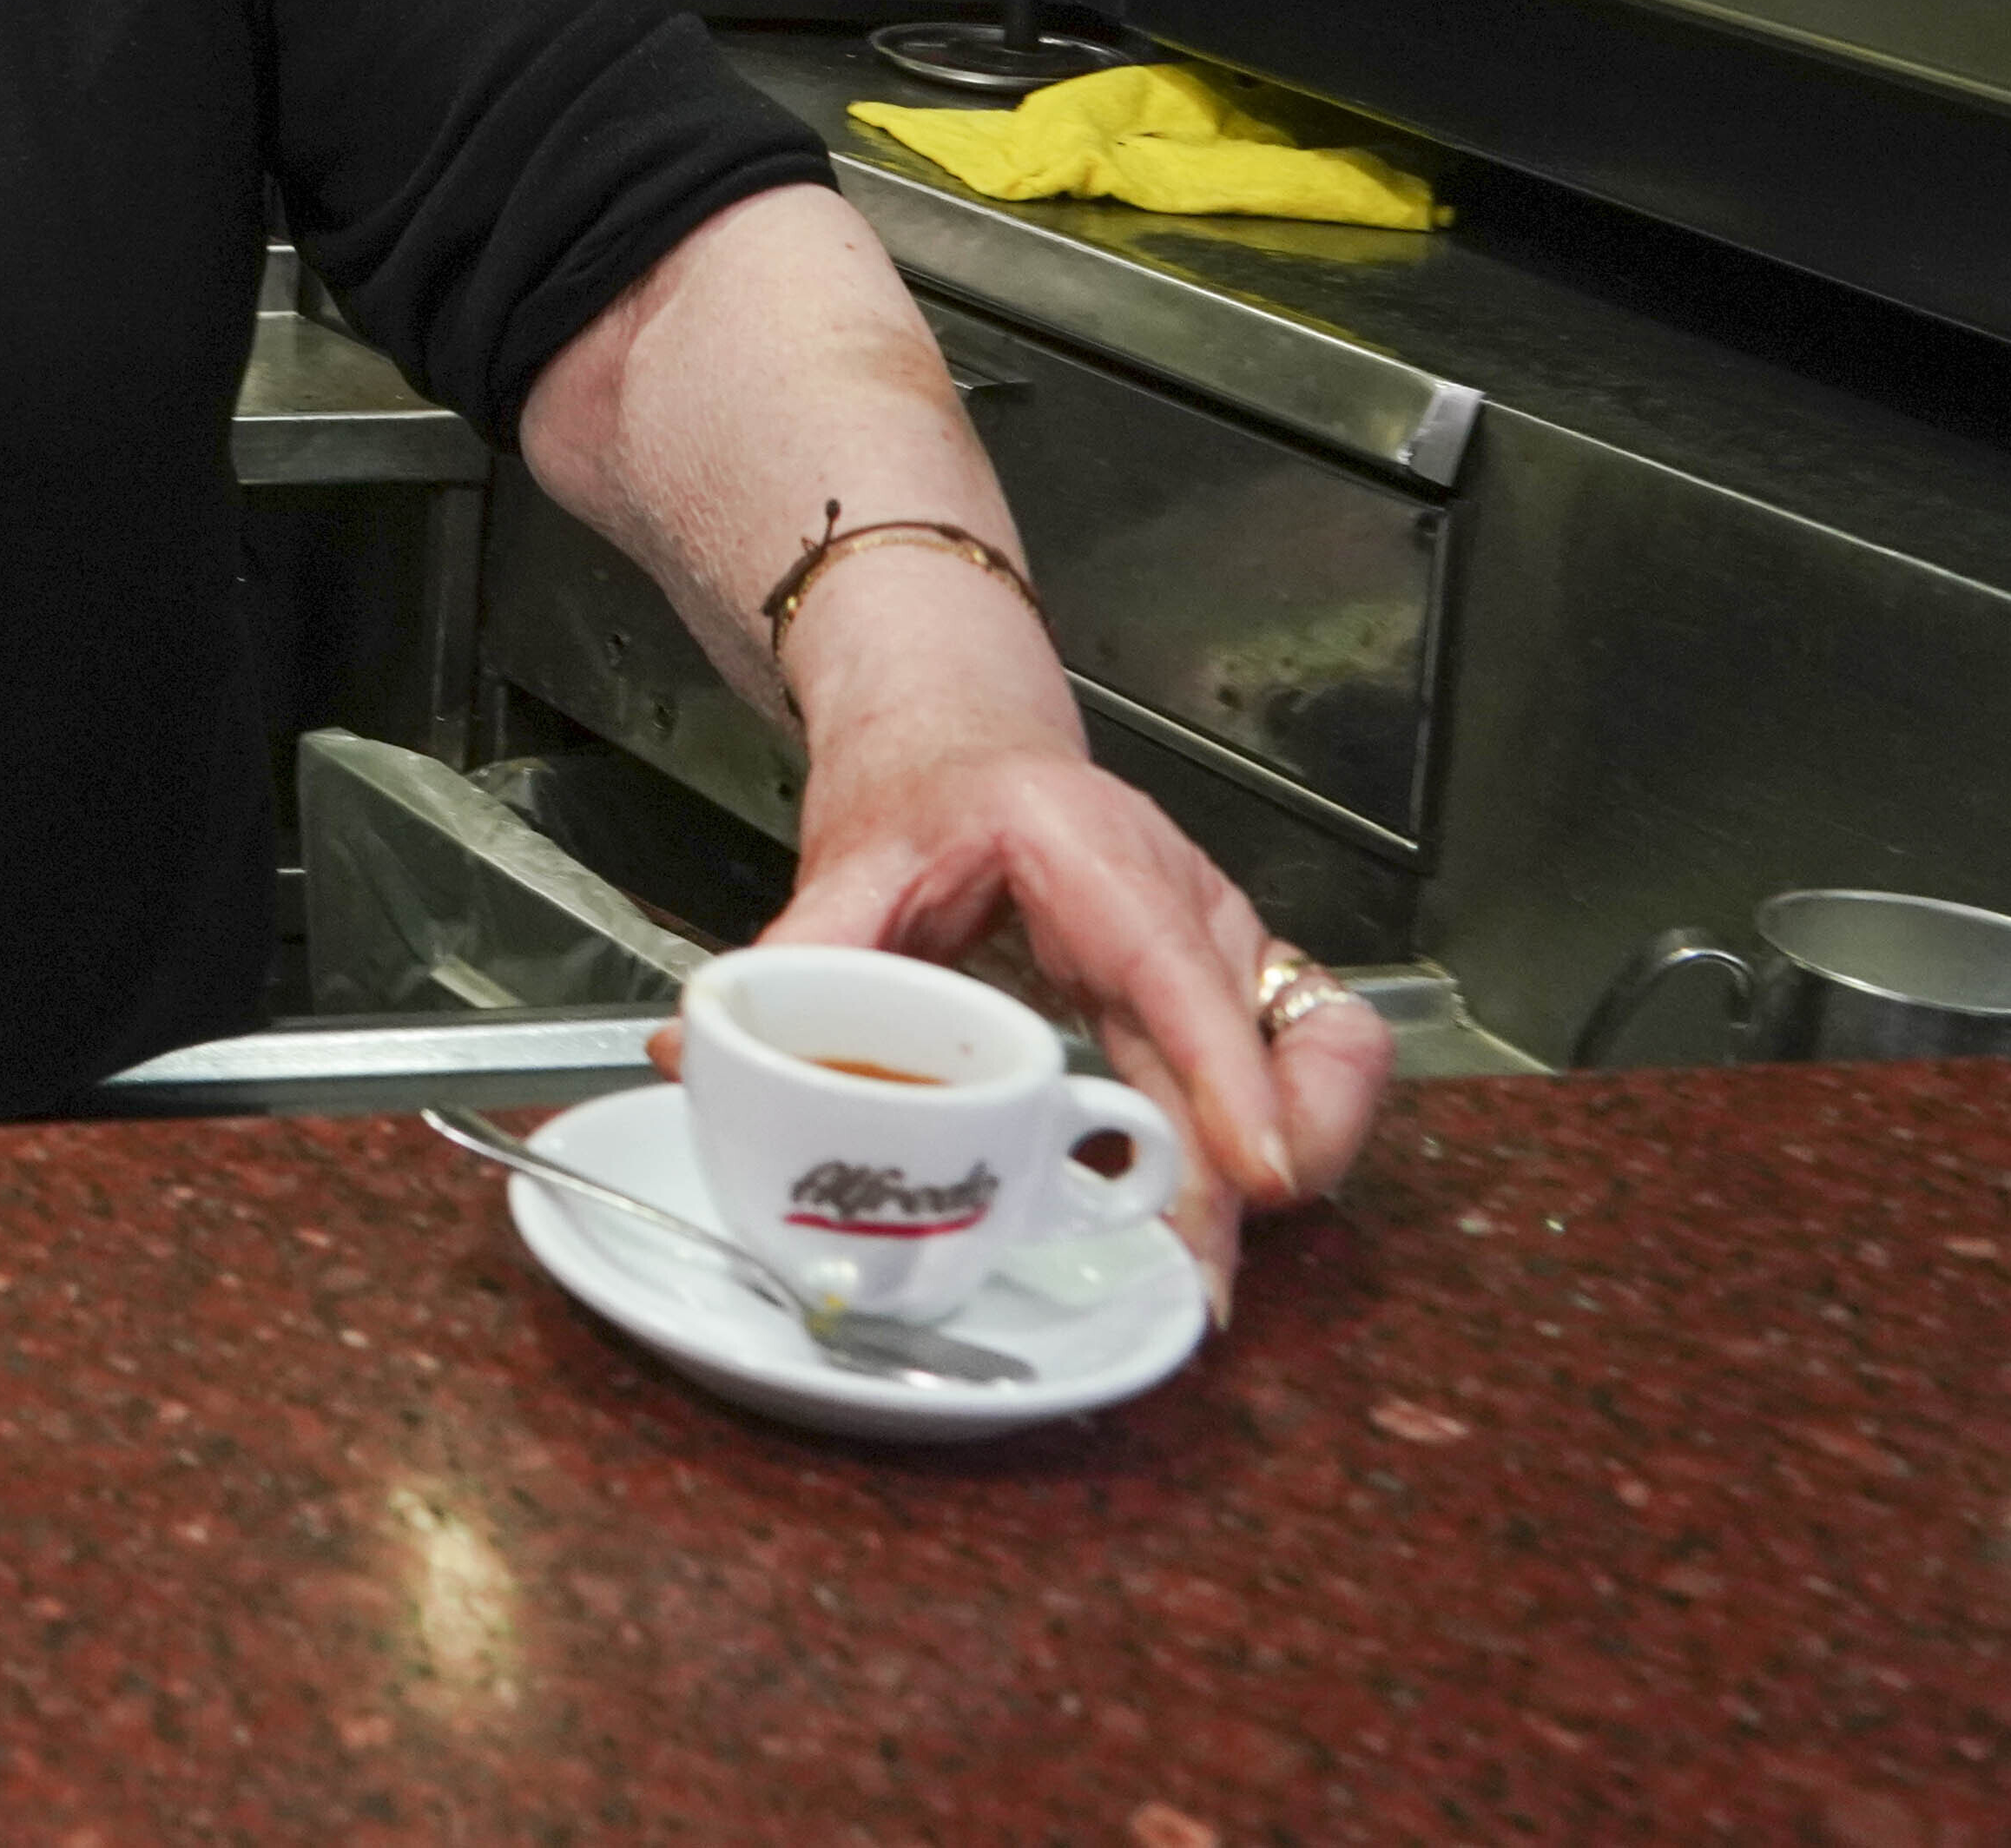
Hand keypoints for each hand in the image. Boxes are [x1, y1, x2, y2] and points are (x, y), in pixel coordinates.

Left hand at [755, 712, 1395, 1317]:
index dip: (1224, 1075)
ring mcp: (1219, 946)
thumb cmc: (926, 786)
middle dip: (1259, 1165)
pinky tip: (1219, 1197)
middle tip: (1196, 1279)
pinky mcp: (1225, 989)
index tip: (1246, 1171)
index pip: (1177, 970)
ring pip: (1315, 1053)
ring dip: (1290, 1156)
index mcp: (1091, 852)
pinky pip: (1299, 1062)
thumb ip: (793, 950)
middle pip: (1266, 1038)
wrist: (962, 733)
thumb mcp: (854, 856)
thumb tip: (695, 1052)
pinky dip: (1278, 1133)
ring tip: (1207, 1251)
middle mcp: (1182, 899)